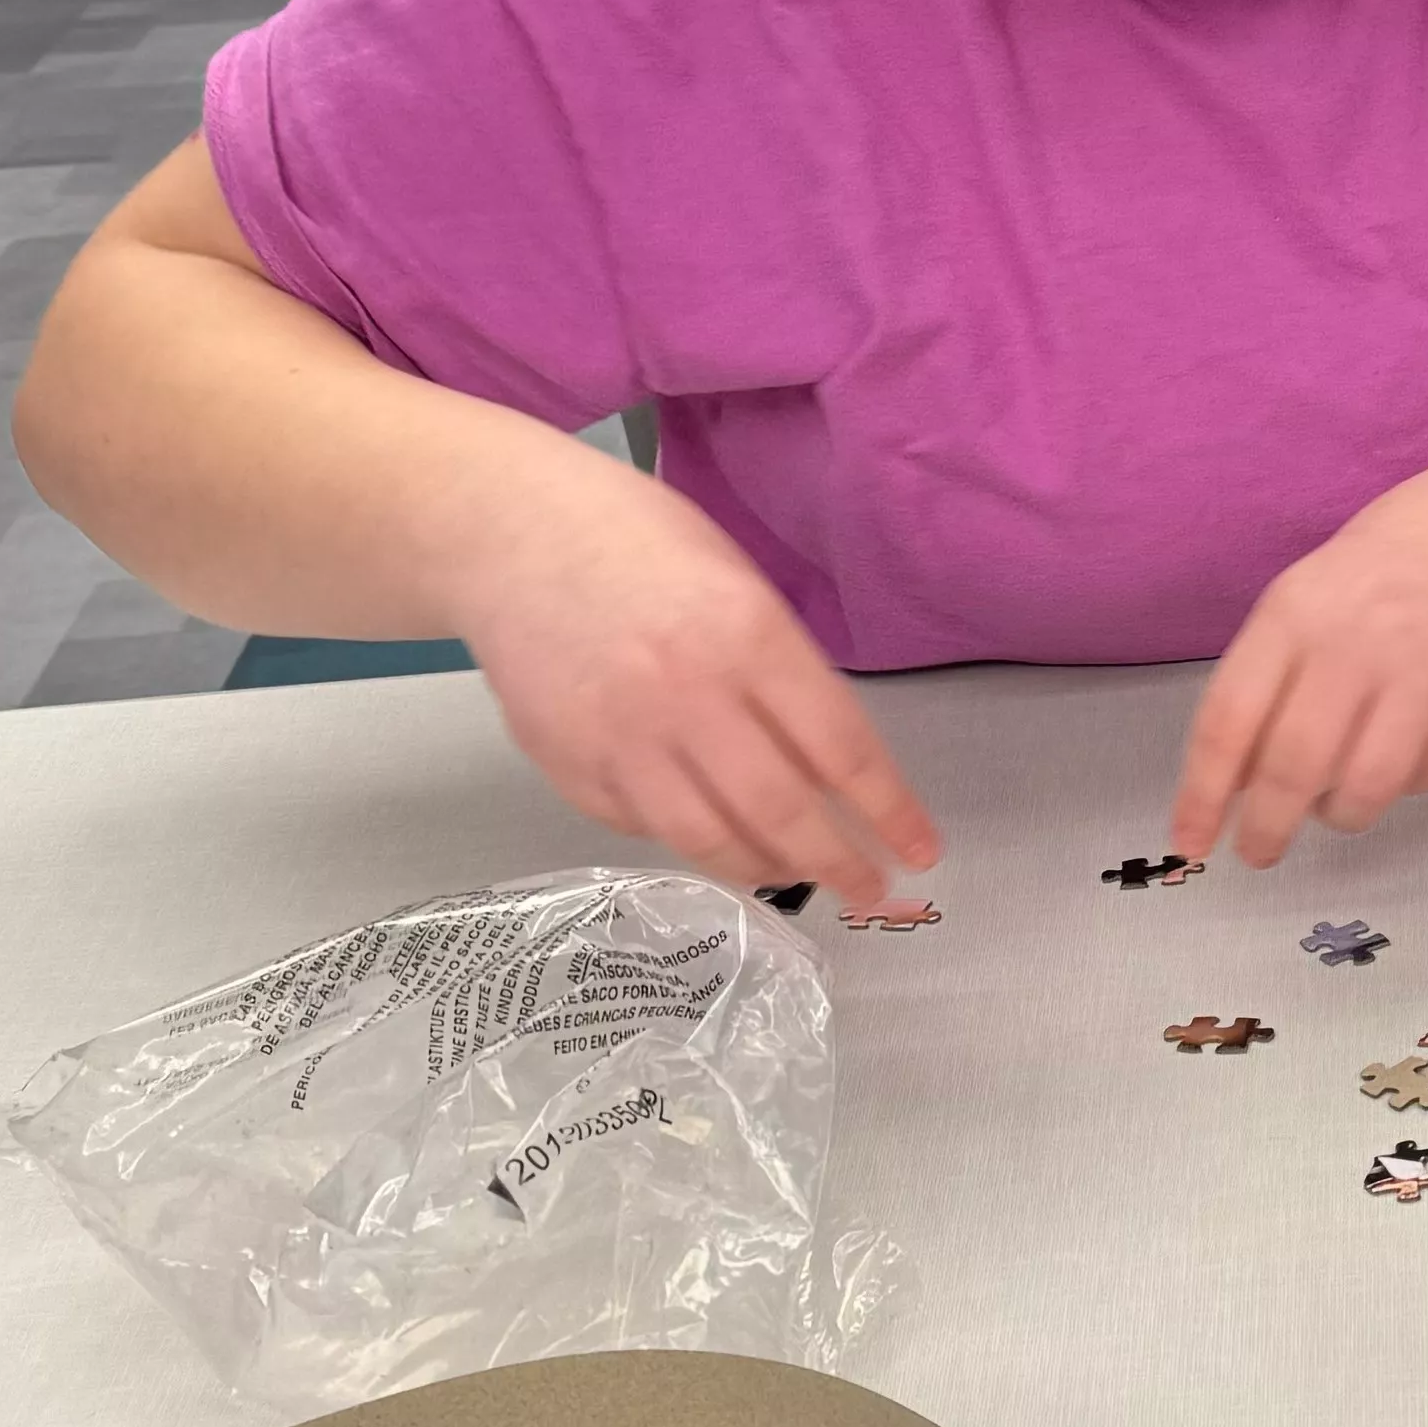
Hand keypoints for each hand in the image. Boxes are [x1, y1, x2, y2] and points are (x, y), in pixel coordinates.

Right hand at [448, 459, 937, 911]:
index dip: (888, 810)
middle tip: (873, 890)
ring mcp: (619, 739)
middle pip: (780, 811)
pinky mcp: (567, 767)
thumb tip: (830, 766)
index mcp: (746, 635)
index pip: (839, 749)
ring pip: (709, 840)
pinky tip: (720, 837)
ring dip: (768, 869)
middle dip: (840, 864)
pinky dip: (692, 842)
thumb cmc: (641, 544)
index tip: (921, 851)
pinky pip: (645, 830)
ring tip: (802, 874)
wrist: (506, 535)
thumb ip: (781, 671)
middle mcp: (685, 695)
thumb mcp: (738, 581)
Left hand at [1175, 485, 1427, 864]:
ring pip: (1364, 791)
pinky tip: (1402, 754)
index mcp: (1295, 615)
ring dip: (1339, 815)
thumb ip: (1268, 679)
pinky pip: (1426, 780)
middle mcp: (1354, 648)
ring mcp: (1423, 679)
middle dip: (1268, 829)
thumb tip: (1235, 780)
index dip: (1201, 795)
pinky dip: (1405, 786)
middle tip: (1260, 852)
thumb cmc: (1386, 566)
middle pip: (1294, 769)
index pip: (1229, 721)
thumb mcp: (1306, 597)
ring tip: (1337, 801)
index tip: (1189, 843)